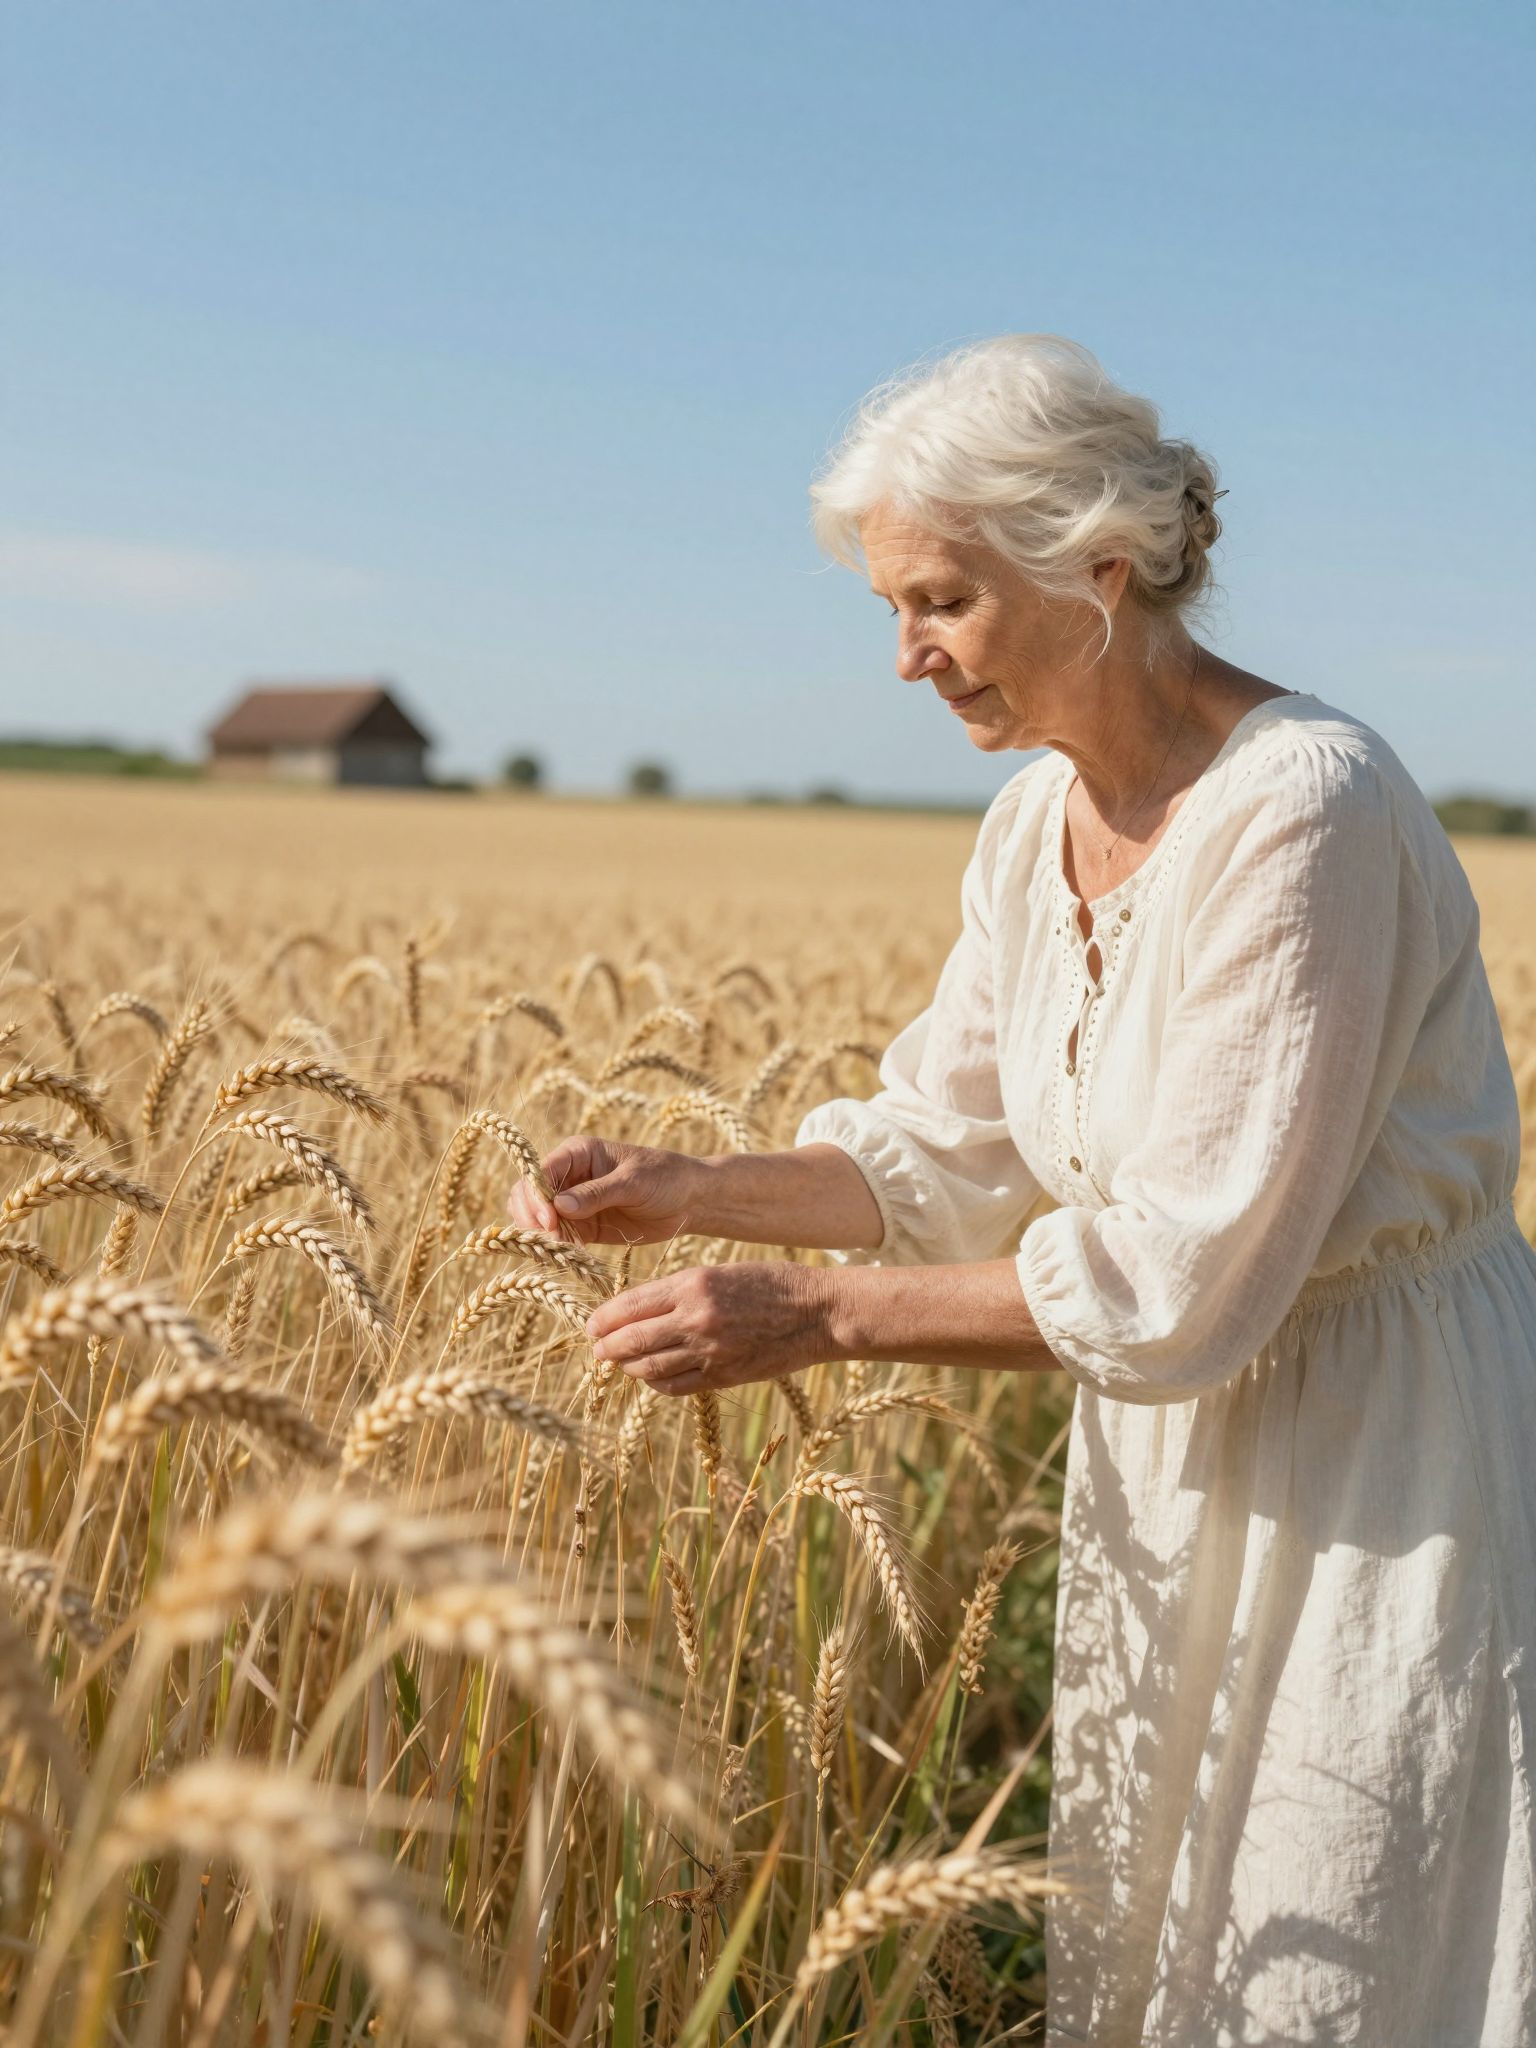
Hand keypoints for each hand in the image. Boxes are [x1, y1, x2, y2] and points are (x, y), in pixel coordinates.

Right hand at [507, 1136, 701, 1245]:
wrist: (690, 1200)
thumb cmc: (665, 1177)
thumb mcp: (634, 1182)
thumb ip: (597, 1193)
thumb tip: (559, 1206)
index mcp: (578, 1152)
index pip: (540, 1171)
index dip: (535, 1195)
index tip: (547, 1221)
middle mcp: (569, 1175)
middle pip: (528, 1194)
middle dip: (532, 1217)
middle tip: (550, 1240)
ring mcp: (572, 1202)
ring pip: (537, 1218)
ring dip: (541, 1235)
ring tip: (559, 1251)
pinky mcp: (582, 1227)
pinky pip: (557, 1237)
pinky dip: (556, 1248)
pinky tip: (569, 1256)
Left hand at [583, 1261, 834, 1395]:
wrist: (818, 1312)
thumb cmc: (771, 1283)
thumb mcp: (721, 1272)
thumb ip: (681, 1290)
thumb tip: (640, 1308)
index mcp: (694, 1284)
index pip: (632, 1305)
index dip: (604, 1318)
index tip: (591, 1325)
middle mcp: (697, 1318)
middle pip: (632, 1340)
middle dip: (607, 1346)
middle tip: (597, 1349)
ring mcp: (711, 1351)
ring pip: (649, 1367)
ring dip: (627, 1367)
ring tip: (619, 1363)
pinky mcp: (724, 1376)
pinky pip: (676, 1386)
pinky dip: (656, 1383)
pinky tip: (651, 1377)